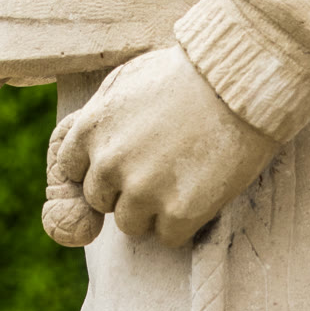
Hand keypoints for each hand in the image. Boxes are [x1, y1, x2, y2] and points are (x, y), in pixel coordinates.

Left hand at [52, 45, 275, 246]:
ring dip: (151, 209)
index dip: (98, 167)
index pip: (71, 170)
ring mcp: (142, 191)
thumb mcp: (127, 80)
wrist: (238, 81)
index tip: (122, 161)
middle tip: (160, 166)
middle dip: (124, 188)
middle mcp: (108, 163)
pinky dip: (183, 221)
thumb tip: (86, 145)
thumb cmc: (184, 73)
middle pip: (100, 200)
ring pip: (130, 223)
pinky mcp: (178, 212)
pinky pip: (168, 237)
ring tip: (181, 177)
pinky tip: (201, 189)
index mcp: (90, 129)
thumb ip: (100, 115)